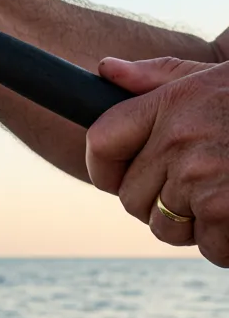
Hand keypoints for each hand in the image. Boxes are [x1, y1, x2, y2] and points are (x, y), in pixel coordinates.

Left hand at [86, 56, 228, 266]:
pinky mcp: (222, 207)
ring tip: (228, 195)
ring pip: (164, 228)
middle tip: (204, 184)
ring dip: (194, 225)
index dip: (105, 169)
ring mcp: (201, 175)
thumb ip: (161, 81)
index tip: (119, 179)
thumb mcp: (215, 78)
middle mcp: (180, 137)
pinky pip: (206, 246)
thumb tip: (107, 71)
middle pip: (131, 199)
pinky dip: (226, 242)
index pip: (101, 140)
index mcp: (173, 102)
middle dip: (162, 202)